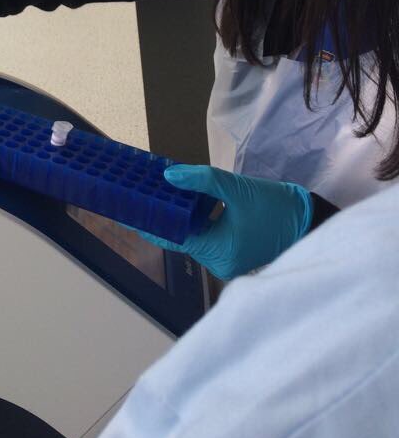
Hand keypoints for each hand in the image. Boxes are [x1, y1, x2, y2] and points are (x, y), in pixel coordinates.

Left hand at [136, 164, 312, 280]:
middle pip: (180, 235)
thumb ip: (201, 181)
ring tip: (158, 191)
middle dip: (163, 214)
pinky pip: (206, 234)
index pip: (171, 236)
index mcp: (216, 252)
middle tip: (141, 192)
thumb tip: (168, 176)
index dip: (149, 221)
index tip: (127, 209)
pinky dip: (195, 218)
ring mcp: (226, 258)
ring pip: (193, 234)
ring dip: (179, 214)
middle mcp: (217, 262)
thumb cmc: (275, 208)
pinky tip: (185, 198)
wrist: (309, 220)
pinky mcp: (233, 250)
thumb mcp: (237, 189)